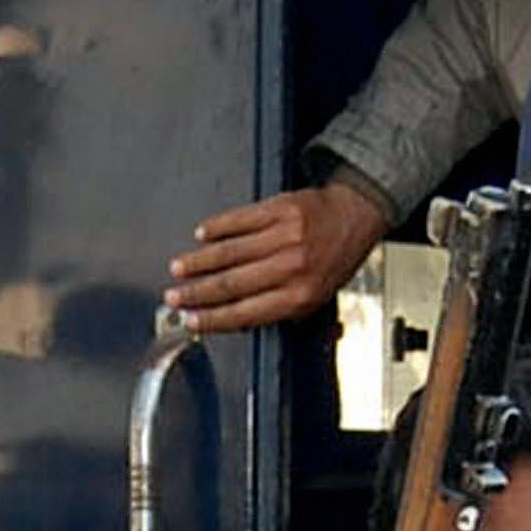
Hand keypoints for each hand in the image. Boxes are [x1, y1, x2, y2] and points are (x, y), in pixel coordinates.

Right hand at [164, 182, 390, 332]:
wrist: (356, 216)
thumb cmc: (334, 259)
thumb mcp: (315, 297)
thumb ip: (280, 309)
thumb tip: (235, 320)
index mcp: (300, 295)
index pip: (246, 313)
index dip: (213, 319)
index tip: (191, 322)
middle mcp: (292, 267)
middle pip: (232, 283)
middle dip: (197, 293)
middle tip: (174, 297)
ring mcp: (285, 235)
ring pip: (230, 251)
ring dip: (199, 262)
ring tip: (178, 269)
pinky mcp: (280, 208)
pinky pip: (240, 220)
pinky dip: (217, 227)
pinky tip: (202, 235)